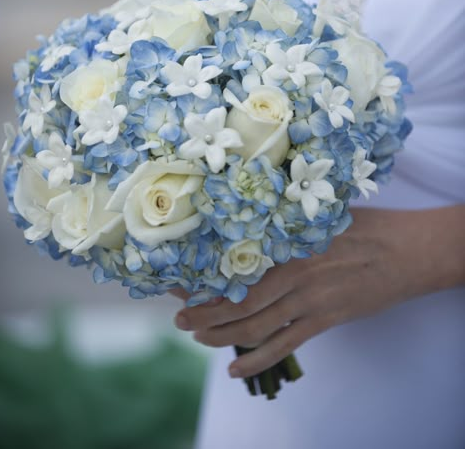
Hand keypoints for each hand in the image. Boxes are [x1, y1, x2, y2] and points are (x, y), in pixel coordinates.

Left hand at [174, 205, 464, 377]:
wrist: (406, 250)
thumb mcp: (318, 217)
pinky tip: (236, 370)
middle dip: (205, 313)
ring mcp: (309, 300)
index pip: (236, 266)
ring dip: (222, 336)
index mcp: (288, 244)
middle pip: (238, 301)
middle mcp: (293, 273)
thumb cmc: (364, 226)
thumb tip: (251, 227)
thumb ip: (286, 227)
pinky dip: (258, 360)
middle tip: (181, 319)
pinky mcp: (326, 319)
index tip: (182, 283)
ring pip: (255, 326)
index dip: (206, 279)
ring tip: (198, 338)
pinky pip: (285, 345)